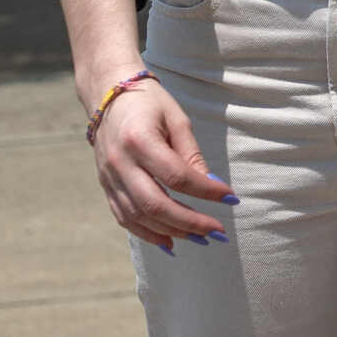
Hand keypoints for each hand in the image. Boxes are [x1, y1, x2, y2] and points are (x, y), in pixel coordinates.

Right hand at [91, 79, 233, 248]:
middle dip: (189, 222)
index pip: (176, 175)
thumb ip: (191, 155)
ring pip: (138, 216)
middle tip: (217, 232)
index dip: (205, 191)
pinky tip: (170, 241)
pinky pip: (124, 218)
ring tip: (200, 238)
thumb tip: (212, 186)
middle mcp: (120, 162)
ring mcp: (109, 177)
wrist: (108, 95)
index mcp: (139, 140)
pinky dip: (147, 233)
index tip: (231, 197)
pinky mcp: (105, 186)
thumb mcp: (177, 120)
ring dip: (171, 232)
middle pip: (155, 203)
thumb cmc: (149, 103)